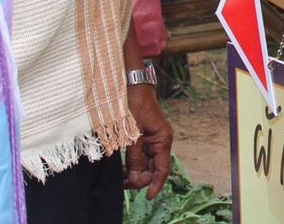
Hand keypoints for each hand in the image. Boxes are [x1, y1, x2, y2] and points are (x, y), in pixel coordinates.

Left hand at [125, 82, 173, 197]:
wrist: (130, 85)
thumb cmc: (133, 104)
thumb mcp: (132, 133)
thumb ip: (135, 157)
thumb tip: (136, 180)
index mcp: (162, 139)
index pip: (162, 168)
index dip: (156, 184)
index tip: (148, 197)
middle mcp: (159, 141)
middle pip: (153, 168)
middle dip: (140, 179)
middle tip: (124, 184)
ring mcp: (151, 139)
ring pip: (145, 164)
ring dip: (135, 173)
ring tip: (120, 178)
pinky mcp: (142, 137)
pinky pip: (140, 156)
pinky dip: (132, 164)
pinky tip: (122, 169)